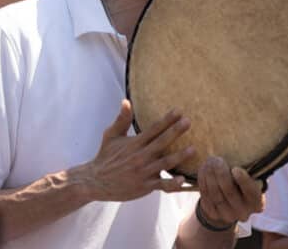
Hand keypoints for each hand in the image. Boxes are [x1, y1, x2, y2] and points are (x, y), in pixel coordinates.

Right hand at [71, 100, 192, 201]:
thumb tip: (126, 101)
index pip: (153, 129)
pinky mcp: (145, 186)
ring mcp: (143, 172)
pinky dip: (172, 184)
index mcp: (134, 143)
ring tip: (192, 149)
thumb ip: (122, 120)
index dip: (166, 120)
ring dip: (179, 157)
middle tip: (188, 122)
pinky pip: (161, 185)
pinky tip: (183, 180)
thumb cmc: (106, 157)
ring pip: (164, 164)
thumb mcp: (111, 136)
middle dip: (175, 132)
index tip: (179, 111)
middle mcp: (140, 157)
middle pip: (161, 143)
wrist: (94, 182)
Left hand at [194, 157, 264, 228]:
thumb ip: (251, 173)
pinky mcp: (213, 214)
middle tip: (216, 159)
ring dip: (209, 176)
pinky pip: (205, 196)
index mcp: (257, 203)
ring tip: (208, 162)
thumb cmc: (246, 184)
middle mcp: (243, 212)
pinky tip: (203, 170)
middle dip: (221, 174)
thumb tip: (243, 154)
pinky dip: (203, 182)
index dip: (243, 180)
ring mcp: (227, 215)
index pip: (251, 191)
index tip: (235, 169)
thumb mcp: (254, 180)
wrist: (233, 204)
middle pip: (229, 192)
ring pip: (215, 194)